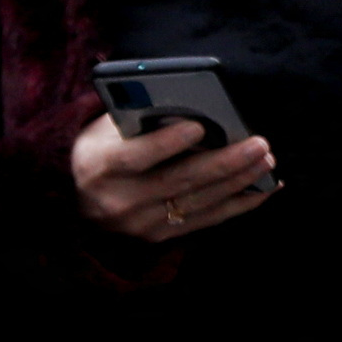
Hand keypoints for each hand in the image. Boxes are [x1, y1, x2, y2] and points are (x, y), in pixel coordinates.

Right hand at [71, 112, 277, 245]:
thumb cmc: (101, 146)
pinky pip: (206, 220)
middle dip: (224, 162)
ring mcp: (139, 224)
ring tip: (266, 160)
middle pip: (177, 181)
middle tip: (259, 143)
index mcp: (99, 165)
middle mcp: (118, 200)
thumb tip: (194, 104)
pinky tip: (264, 188)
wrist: (74, 195)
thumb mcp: (107, 127)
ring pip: (197, 202)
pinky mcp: (158, 236)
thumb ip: (141, 117)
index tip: (199, 126)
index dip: (166, 143)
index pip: (133, 156)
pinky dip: (238, 204)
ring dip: (238, 181)